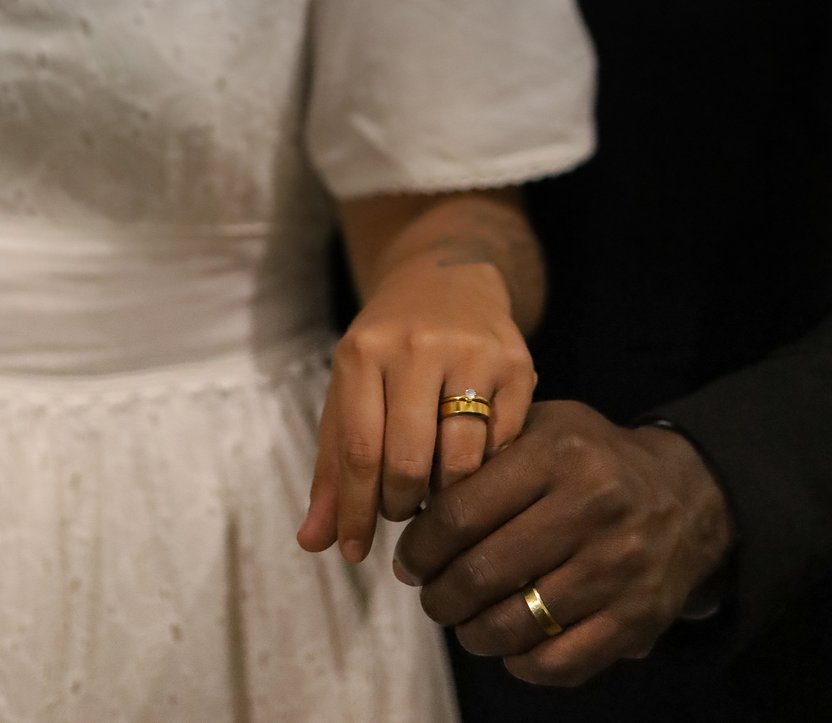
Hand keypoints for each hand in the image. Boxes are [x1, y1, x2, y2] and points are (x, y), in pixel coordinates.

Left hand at [297, 256, 535, 563]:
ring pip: (461, 460)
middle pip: (409, 461)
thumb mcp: (350, 389)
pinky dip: (486, 471)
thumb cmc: (389, 347)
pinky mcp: (518, 362)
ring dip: (446, 497)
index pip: (358, 451)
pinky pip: (503, 445)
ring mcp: (472, 352)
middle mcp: (417, 346)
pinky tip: (473, 468)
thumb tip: (314, 544)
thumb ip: (333, 466)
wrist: (449, 278)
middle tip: (403, 515)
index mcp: (364, 351)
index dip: (356, 512)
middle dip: (402, 507)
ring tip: (435, 496)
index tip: (355, 553)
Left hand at [394, 400, 734, 686]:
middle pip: (481, 572)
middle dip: (438, 593)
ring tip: (462, 619)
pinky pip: (558, 661)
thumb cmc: (589, 457)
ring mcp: (616, 568)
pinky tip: (509, 643)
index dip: (421, 545)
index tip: (408, 559)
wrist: (684, 494)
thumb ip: (483, 452)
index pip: (461, 511)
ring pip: (514, 624)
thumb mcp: (541, 426)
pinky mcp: (636, 619)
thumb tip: (416, 500)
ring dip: (471, 631)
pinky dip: (520, 662)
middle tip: (428, 593)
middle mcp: (591, 508)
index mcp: (558, 453)